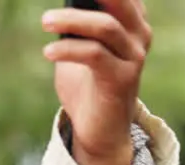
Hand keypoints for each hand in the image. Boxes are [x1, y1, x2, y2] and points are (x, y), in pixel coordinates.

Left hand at [41, 1, 152, 164]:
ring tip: (45, 21)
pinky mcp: (122, 79)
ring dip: (72, 21)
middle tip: (56, 6)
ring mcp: (134, 58)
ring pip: (106, 27)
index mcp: (131, 23)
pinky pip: (95, 54)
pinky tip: (48, 52)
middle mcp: (139, 36)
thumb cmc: (86, 87)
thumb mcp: (77, 49)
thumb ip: (74, 28)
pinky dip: (68, 49)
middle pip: (119, 2)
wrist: (99, 132)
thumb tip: (58, 9)